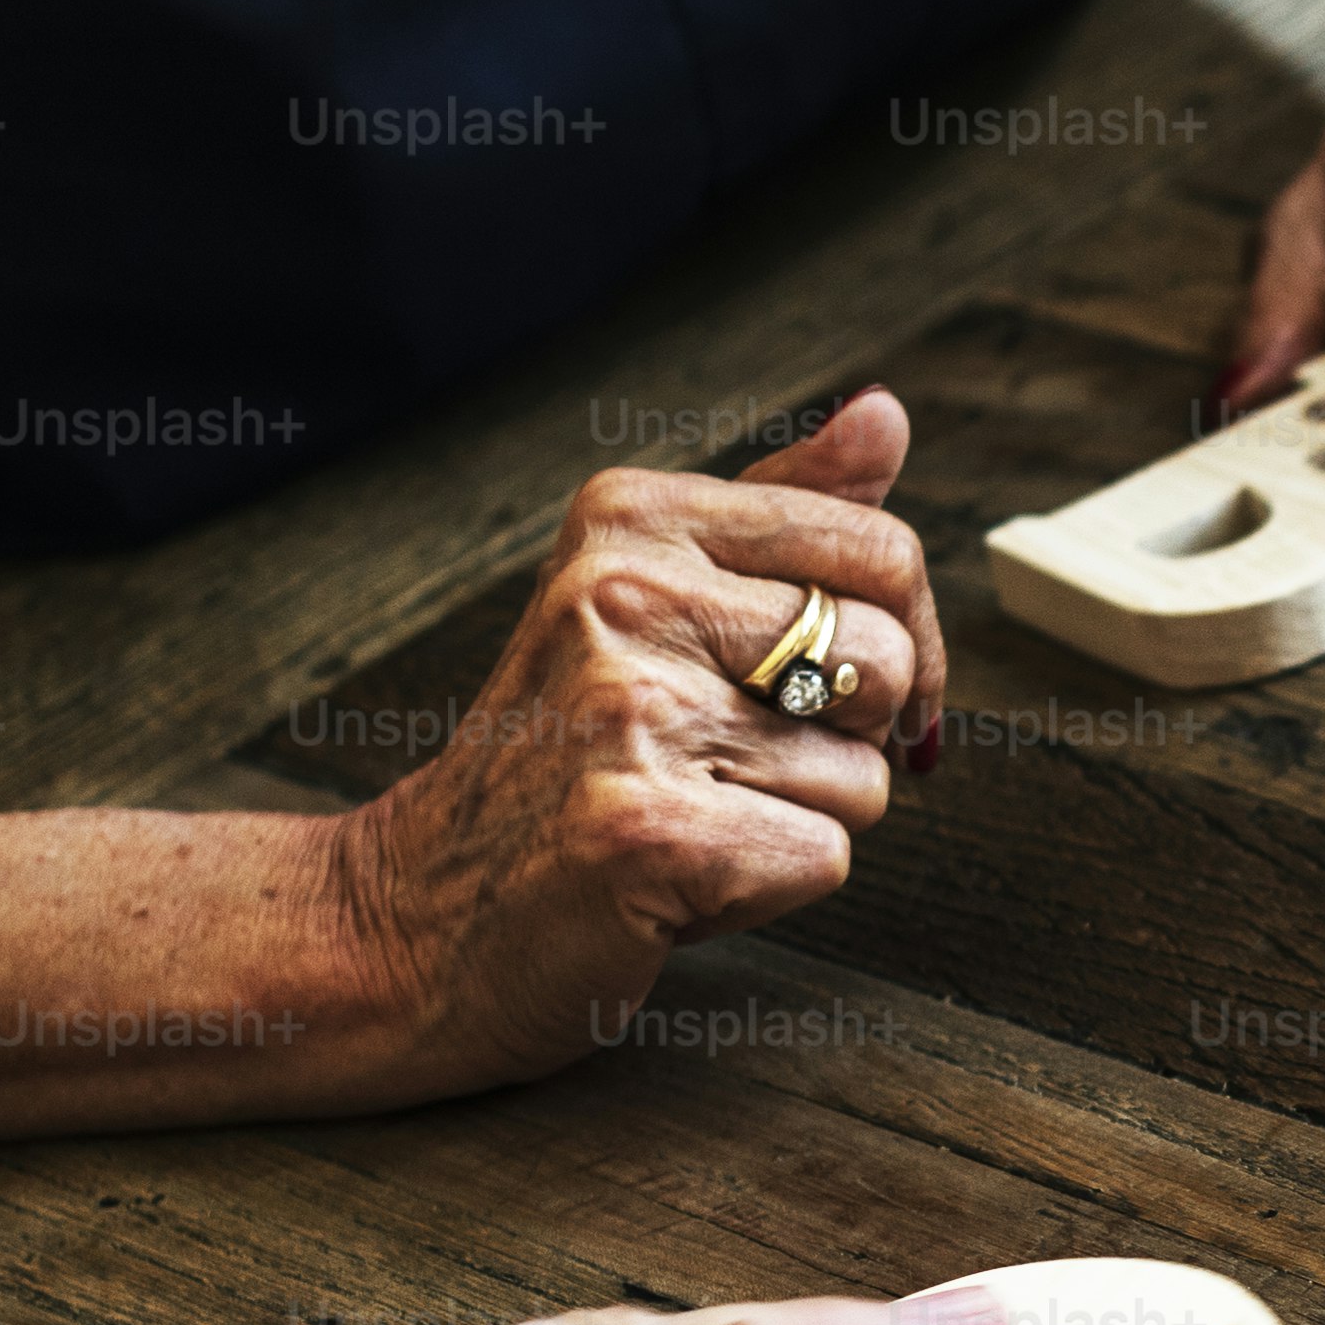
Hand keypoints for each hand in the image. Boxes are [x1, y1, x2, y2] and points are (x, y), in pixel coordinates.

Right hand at [320, 390, 948, 1096]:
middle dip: (846, 735)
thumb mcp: (652, 598)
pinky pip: (825, 857)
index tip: (853, 689)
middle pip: (882, 661)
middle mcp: (622, 597)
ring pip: (862, 773)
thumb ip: (781, 510)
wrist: (420, 910)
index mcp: (630, 520)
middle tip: (733, 761)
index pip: (880, 553)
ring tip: (693, 811)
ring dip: (802, 817)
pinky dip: (770, 886)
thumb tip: (885, 414)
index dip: (904, 640)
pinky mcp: (646, 828)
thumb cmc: (560, 756)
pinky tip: (680, 872)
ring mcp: (629, 711)